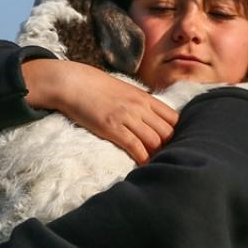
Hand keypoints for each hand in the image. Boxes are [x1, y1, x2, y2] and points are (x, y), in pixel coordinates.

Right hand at [23, 59, 178, 163]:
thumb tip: (153, 119)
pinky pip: (134, 146)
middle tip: (161, 156)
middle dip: (167, 147)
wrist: (73, 83)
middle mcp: (140, 107)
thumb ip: (141, 104)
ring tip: (153, 163)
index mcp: (145, 98)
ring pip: (154, 141)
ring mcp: (126, 117)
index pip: (174, 118)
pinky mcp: (112, 128)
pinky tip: (142, 165)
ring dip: (155, 155)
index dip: (174, 133)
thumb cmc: (98, 87)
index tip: (168, 143)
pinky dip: (142, 158)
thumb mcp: (126, 91)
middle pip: (167, 133)